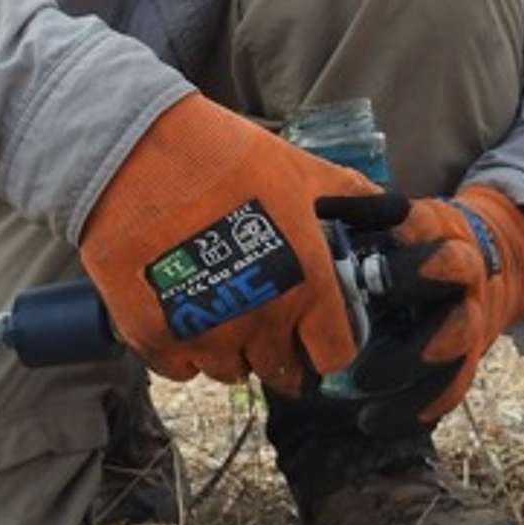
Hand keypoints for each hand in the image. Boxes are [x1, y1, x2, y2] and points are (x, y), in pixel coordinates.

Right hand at [80, 94, 379, 392]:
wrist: (134, 152)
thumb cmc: (220, 154)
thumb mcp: (295, 168)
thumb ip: (345, 194)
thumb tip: (390, 204)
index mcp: (305, 283)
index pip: (334, 355)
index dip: (327, 343)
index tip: (315, 328)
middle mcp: (261, 320)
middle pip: (284, 371)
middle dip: (280, 347)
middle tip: (263, 309)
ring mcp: (206, 335)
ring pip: (232, 372)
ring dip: (232, 348)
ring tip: (220, 302)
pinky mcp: (155, 339)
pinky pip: (181, 369)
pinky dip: (184, 348)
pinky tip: (181, 306)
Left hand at [343, 186, 523, 426]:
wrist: (499, 262)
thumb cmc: (421, 244)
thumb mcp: (398, 219)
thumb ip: (358, 216)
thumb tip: (309, 207)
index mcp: (439, 228)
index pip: (422, 223)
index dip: (386, 225)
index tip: (348, 253)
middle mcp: (463, 268)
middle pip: (451, 271)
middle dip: (408, 285)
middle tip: (358, 308)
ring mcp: (471, 313)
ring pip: (456, 339)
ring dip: (409, 362)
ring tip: (360, 384)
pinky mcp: (471, 355)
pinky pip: (453, 387)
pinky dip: (416, 407)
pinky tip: (375, 421)